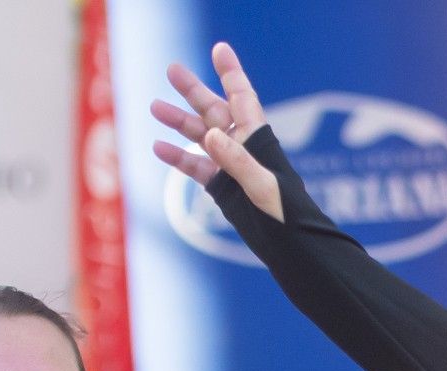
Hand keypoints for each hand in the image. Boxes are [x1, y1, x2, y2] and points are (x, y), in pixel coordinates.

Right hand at [150, 42, 282, 221]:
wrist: (291, 246)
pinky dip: (178, 158)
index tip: (219, 48)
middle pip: (214, 111)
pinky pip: (196, 167)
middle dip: (194, 90)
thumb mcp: (263, 187)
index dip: (231, 72)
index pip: (242, 97)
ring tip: (154, 106)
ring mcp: (230, 167)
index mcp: (257, 140)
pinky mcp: (222, 187)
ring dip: (179, 122)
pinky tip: (159, 147)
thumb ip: (238, 161)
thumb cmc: (286, 215)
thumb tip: (210, 135)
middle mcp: (242, 148)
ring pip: (201, 137)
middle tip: (172, 68)